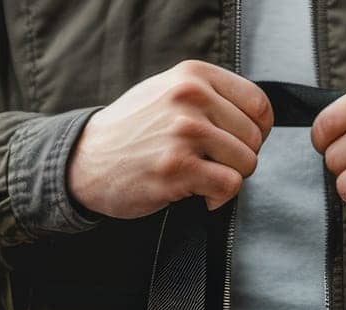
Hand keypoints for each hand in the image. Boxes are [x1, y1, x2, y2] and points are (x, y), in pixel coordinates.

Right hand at [67, 60, 273, 216]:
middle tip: (213, 166)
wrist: (86, 160)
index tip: (239, 144)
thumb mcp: (167, 91)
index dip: (257, 132)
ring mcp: (184, 133)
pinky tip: (200, 196)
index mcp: (193, 75)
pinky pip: (229, 186)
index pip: (259, 104)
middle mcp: (190, 98)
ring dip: (229, 178)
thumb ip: (209, 95)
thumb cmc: (132, 130)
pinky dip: (219, 198)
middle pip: (254, 138)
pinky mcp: (178, 168)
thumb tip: (256, 118)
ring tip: (203, 177)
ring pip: (246, 163)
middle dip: (240, 159)